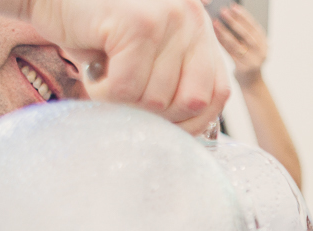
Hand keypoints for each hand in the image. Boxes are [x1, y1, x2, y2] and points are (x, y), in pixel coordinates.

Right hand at [25, 0, 229, 133]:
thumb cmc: (96, 33)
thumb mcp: (148, 58)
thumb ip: (175, 80)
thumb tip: (192, 132)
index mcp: (200, 28)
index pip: (219, 93)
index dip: (193, 121)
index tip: (165, 127)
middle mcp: (192, 18)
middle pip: (192, 102)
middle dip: (157, 116)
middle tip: (128, 102)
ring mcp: (169, 17)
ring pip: (156, 99)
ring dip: (123, 103)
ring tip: (106, 79)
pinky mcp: (139, 24)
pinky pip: (128, 89)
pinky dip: (104, 93)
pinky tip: (93, 73)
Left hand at [212, 3, 267, 86]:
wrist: (252, 84)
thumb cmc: (249, 61)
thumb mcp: (252, 48)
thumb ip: (245, 35)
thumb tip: (229, 17)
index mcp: (265, 44)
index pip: (255, 27)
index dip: (245, 16)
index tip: (234, 7)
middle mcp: (262, 53)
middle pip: (247, 34)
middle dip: (234, 21)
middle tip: (223, 11)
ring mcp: (253, 61)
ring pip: (237, 43)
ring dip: (225, 31)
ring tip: (215, 21)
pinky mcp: (244, 69)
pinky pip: (230, 52)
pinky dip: (222, 42)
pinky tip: (215, 34)